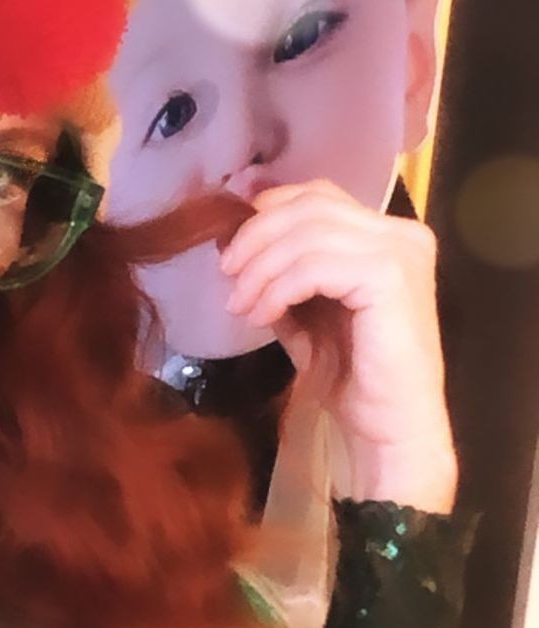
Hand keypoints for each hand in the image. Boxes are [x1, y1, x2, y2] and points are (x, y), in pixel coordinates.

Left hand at [219, 180, 457, 512]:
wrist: (389, 432)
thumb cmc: (353, 382)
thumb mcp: (308, 318)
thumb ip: (284, 278)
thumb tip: (235, 242)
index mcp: (386, 236)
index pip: (319, 195)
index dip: (267, 208)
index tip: (227, 241)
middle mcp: (401, 233)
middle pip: (310, 205)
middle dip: (256, 236)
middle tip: (225, 273)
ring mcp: (400, 252)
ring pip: (308, 232)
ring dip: (261, 267)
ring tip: (239, 304)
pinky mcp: (390, 278)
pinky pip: (315, 265)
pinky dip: (279, 287)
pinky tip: (262, 316)